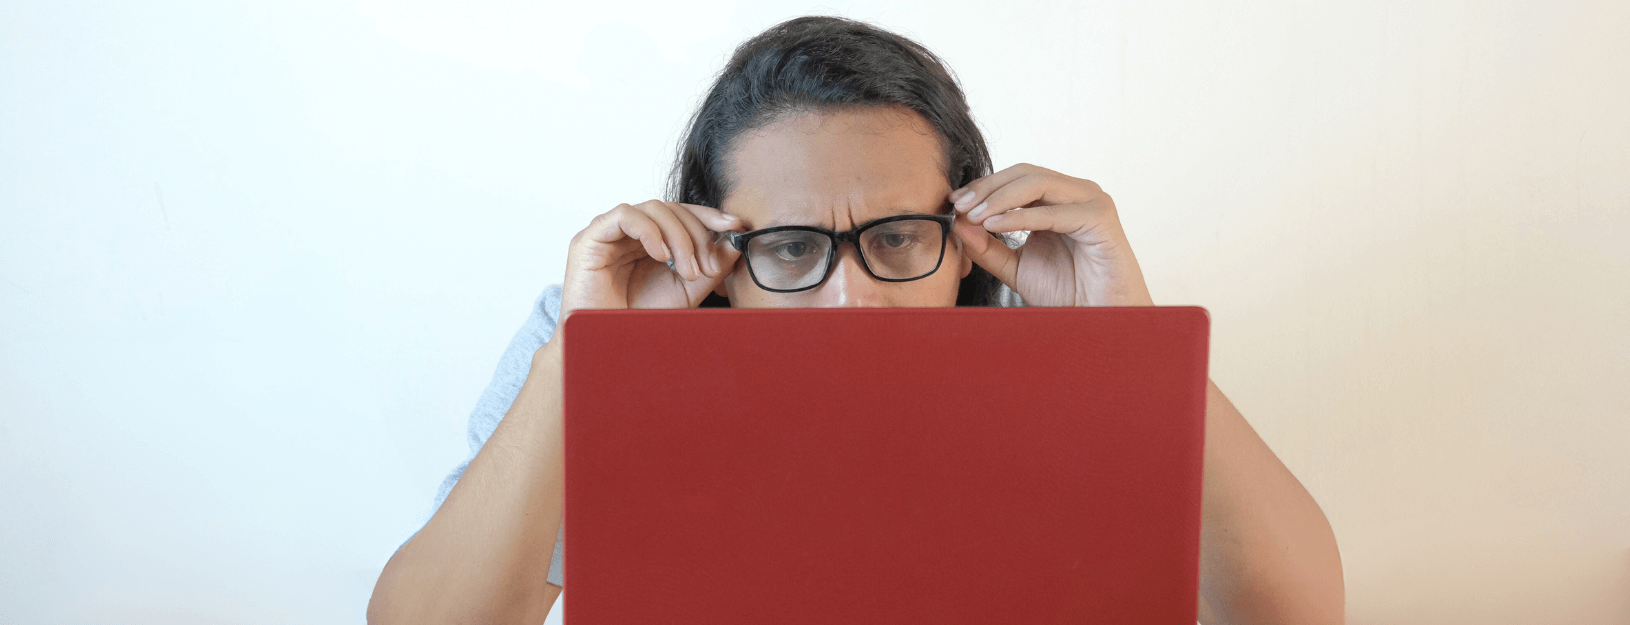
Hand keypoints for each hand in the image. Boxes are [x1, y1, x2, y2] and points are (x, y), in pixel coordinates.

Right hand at [559, 200, 743, 320]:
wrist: (608, 346)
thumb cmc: (641, 319)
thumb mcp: (688, 290)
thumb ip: (712, 266)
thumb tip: (736, 242)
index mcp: (651, 240)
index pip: (683, 214)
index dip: (710, 217)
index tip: (735, 227)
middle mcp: (631, 232)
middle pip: (672, 209)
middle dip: (697, 235)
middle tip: (708, 269)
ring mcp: (610, 232)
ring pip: (653, 208)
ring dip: (679, 237)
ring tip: (687, 271)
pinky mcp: (590, 237)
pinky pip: (625, 215)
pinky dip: (650, 231)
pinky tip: (660, 256)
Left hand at [950, 164, 1154, 306]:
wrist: (1100, 319)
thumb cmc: (1067, 293)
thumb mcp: (1015, 268)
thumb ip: (988, 247)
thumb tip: (958, 223)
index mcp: (1059, 198)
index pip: (1016, 178)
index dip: (984, 186)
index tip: (954, 202)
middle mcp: (1076, 193)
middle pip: (1024, 173)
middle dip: (987, 188)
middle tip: (959, 206)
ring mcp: (1091, 201)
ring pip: (1038, 183)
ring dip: (999, 198)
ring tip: (973, 216)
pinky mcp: (1100, 218)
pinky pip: (1053, 212)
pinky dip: (1020, 217)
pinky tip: (995, 225)